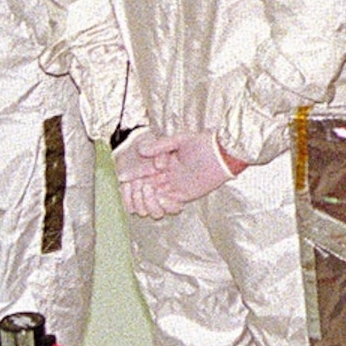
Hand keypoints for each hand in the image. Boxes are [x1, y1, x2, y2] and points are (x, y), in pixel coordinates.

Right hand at [117, 128, 240, 216]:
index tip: (120, 179)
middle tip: (136, 189)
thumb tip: (141, 150)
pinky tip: (161, 199)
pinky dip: (161, 205)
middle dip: (134, 192)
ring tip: (149, 193)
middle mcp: (165, 176)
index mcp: (161, 161)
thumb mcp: (180, 140)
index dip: (129, 177)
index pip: (140, 172)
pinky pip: (166, 205)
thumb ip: (160, 146)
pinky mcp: (183, 195)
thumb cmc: (205, 144)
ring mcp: (173, 186)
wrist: (225, 155)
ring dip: (146, 200)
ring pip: (152, 199)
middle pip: (142, 189)